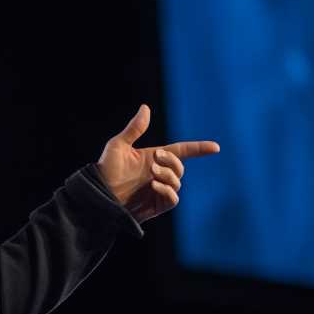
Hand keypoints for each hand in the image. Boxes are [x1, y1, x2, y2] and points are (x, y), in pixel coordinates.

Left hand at [97, 104, 219, 223]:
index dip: (199, 149)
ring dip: (168, 175)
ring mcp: (159, 190)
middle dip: (171, 161)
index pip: (182, 151)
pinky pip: (173, 198)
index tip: (215, 147)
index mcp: (154, 158)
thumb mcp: (118, 146)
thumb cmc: (106, 170)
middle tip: (154, 160)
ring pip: (177, 181)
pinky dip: (167, 190)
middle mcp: (159, 173)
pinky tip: (154, 186)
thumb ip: (135, 129)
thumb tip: (146, 107)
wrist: (98, 195)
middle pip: (180, 166)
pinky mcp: (157, 205)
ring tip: (151, 174)